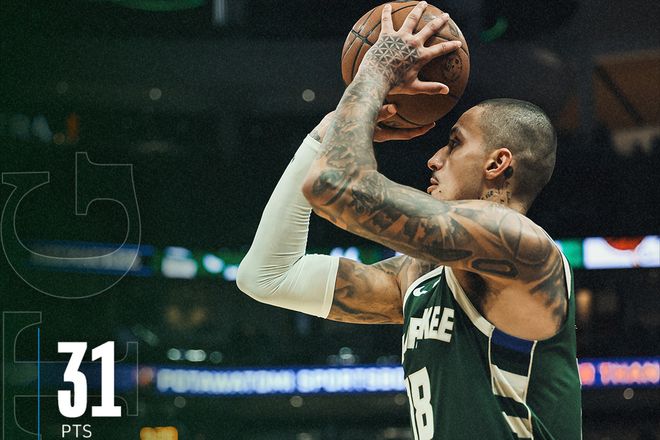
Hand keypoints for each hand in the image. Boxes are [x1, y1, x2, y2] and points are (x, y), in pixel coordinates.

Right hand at [309, 104, 433, 142]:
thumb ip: (379, 113)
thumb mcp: (361, 120)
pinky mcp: (364, 123)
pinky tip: (390, 97)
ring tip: (413, 106)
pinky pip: (380, 117)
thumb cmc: (342, 130)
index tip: (432, 126)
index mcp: (380, 134)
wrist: (324, 134)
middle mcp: (378, 132)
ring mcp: (371, 129)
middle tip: (430, 118)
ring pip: (392, 124)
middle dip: (416, 125)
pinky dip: (387, 109)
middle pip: (402, 130)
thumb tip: (394, 107)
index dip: (419, 131)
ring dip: (402, 117)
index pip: (404, 135)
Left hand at [359, 1, 461, 94]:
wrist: (376, 79)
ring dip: (419, 10)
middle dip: (439, 21)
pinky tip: (388, 6)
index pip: (440, 49)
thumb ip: (431, 88)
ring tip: (424, 3)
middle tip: (446, 15)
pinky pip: (387, 21)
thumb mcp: (414, 88)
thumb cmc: (394, 85)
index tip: (458, 42)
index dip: (450, 46)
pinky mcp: (386, 35)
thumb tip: (446, 90)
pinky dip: (387, 13)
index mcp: (420, 56)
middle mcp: (413, 43)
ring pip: (412, 19)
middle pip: (430, 29)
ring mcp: (400, 37)